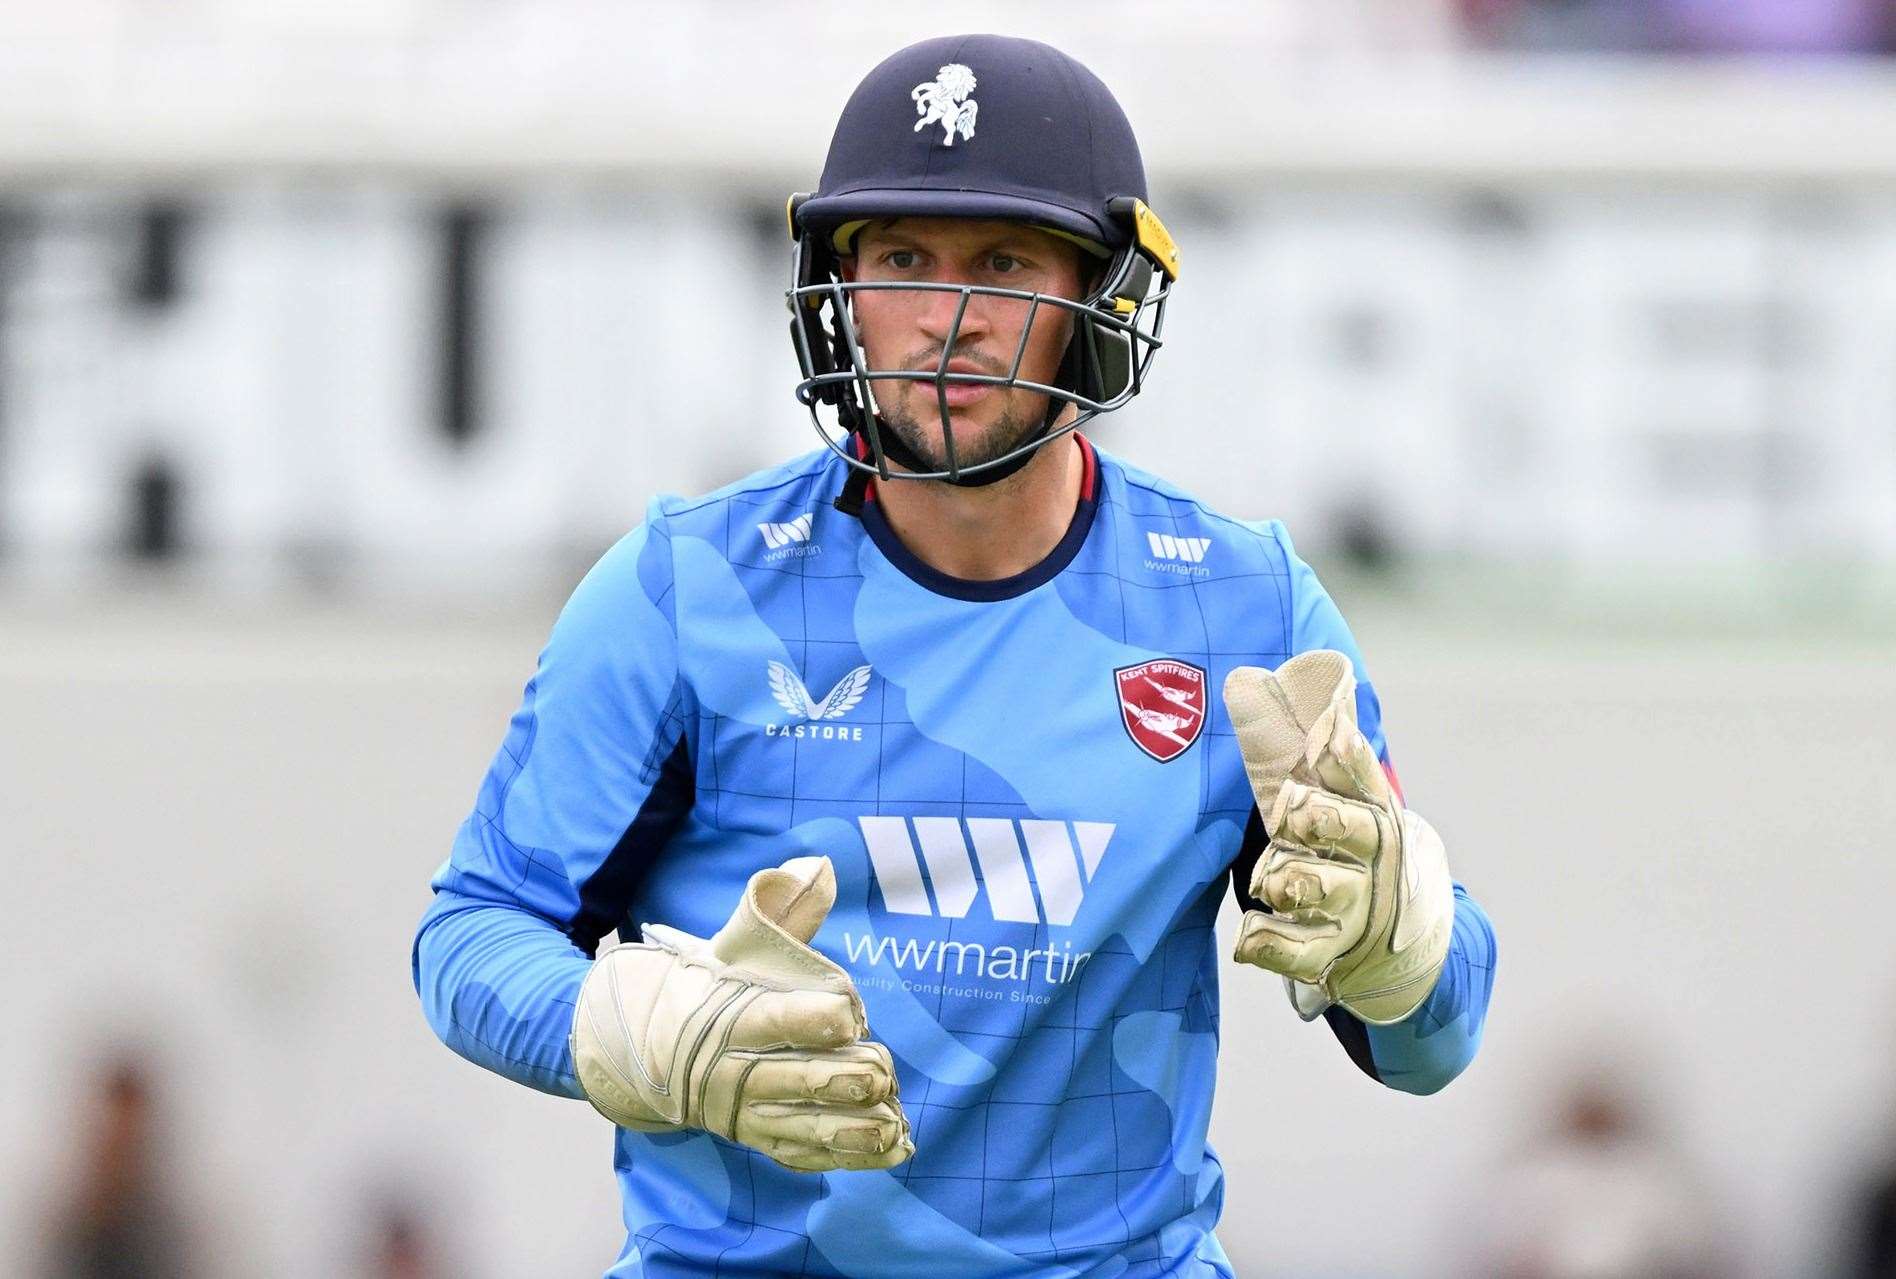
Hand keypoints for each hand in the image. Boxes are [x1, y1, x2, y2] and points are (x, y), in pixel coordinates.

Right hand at [570, 856, 912, 1170]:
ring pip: (802, 1127)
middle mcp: (735, 1070)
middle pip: (793, 1080)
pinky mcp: (759, 1138)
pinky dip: (848, 1157)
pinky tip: (892, 1150)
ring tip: (894, 1123)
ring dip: (851, 1129)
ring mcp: (746, 1112)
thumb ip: (783, 910)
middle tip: (881, 1073)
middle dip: (841, 1080)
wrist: (652, 1051)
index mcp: (731, 1017)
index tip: (852, 1016)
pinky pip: (804, 1154)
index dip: (815, 1019)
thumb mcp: (735, 944)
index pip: (774, 1020)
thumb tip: (817, 866)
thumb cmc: (712, 988)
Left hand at [1222, 650, 1454, 1024]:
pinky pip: (1292, 950)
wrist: (1403, 939)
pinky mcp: (1328, 954)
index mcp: (1374, 811)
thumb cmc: (1357, 850)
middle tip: (1294, 812)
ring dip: (1284, 877)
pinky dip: (1267, 941)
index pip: (1363, 776)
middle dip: (1319, 817)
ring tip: (1270, 878)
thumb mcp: (1357, 801)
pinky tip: (1248, 933)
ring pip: (1311, 884)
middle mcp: (1370, 858)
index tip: (1330, 734)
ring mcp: (1352, 908)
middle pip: (1347, 828)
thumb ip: (1333, 754)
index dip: (1345, 756)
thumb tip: (1307, 683)